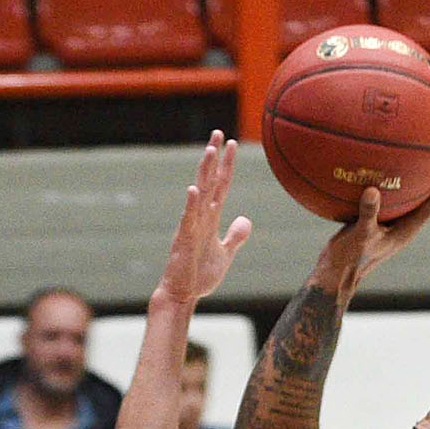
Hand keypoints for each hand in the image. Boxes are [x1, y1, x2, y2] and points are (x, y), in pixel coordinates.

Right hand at [152, 132, 252, 310]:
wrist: (183, 294)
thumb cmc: (201, 274)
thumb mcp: (225, 253)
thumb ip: (235, 235)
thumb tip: (246, 219)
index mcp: (211, 218)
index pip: (221, 185)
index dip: (226, 165)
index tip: (231, 144)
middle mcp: (201, 216)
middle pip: (209, 181)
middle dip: (214, 158)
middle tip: (218, 133)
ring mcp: (192, 226)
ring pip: (199, 193)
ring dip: (204, 172)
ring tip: (209, 150)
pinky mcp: (185, 240)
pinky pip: (188, 219)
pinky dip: (191, 205)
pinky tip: (193, 189)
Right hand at [318, 169, 429, 289]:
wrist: (335, 275)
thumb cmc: (351, 260)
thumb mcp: (360, 235)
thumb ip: (368, 214)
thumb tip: (372, 190)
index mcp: (406, 231)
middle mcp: (401, 227)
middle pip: (426, 199)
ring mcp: (388, 224)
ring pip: (406, 198)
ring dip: (412, 180)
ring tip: (415, 156)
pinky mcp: (374, 221)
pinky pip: (385, 199)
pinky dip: (385, 184)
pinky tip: (377, 167)